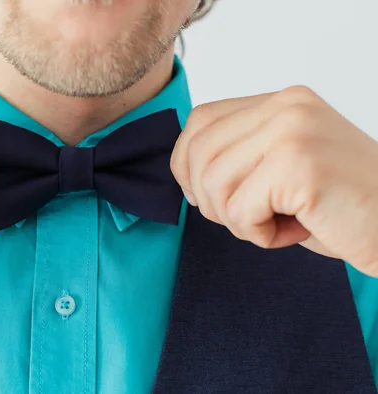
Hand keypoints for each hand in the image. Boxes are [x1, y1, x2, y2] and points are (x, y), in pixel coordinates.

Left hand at [172, 86, 377, 276]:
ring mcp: (293, 132)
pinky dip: (258, 234)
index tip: (197, 194)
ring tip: (274, 224)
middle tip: (245, 219)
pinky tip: (293, 232)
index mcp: (282, 102)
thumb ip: (242, 154)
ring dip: (236, 220)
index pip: (201, 119)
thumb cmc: (339, 206)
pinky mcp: (298, 165)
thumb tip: (186, 168)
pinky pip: (240, 209)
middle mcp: (287, 107)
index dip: (185, 161)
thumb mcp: (283, 166)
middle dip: (209, 198)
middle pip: (200, 151)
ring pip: (214, 182)